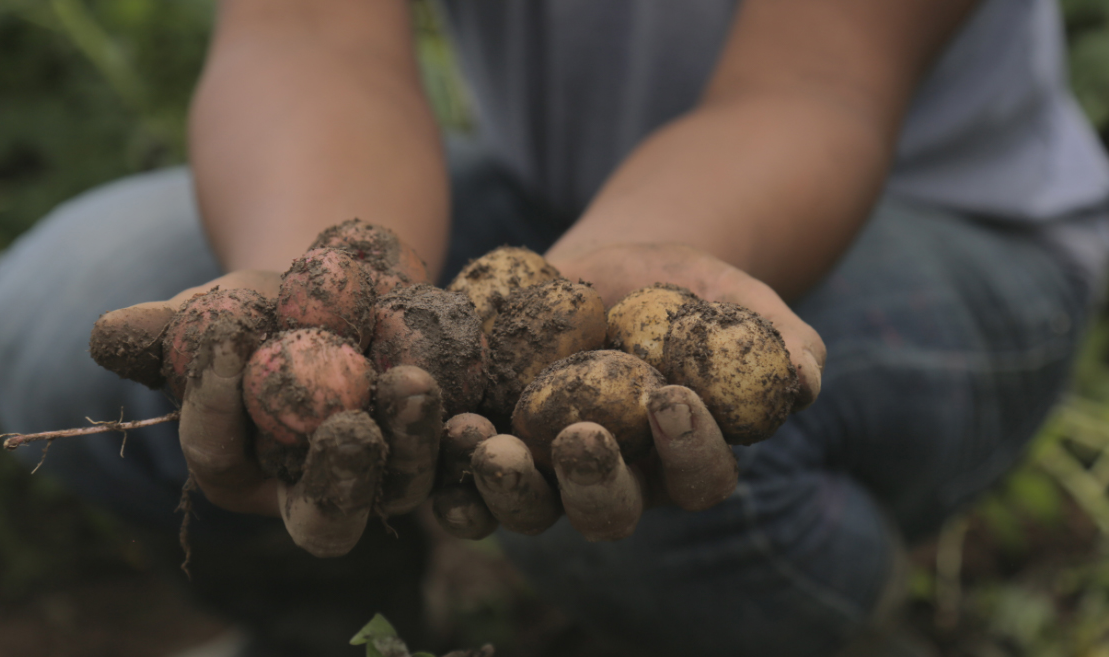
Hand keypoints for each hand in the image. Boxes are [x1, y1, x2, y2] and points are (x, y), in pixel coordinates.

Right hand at [91, 270, 443, 556]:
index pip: (221, 460)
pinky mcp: (439, 448)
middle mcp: (313, 490)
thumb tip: (105, 334)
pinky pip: (457, 456)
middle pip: (325, 515)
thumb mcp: (208, 314)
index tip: (224, 332)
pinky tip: (473, 405)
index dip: (215, 407)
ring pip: (401, 486)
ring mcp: (383, 476)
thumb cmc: (255, 313)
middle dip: (336, 477)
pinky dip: (464, 434)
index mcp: (243, 473)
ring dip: (410, 443)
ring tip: (412, 380)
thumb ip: (164, 334)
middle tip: (346, 426)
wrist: (335, 291)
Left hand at [431, 244, 825, 541]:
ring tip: (484, 439)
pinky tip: (438, 427)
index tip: (672, 397)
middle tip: (578, 437)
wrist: (598, 270)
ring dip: (506, 484)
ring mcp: (545, 474)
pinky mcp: (490, 448)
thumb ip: (774, 334)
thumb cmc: (679, 287)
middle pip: (607, 512)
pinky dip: (445, 464)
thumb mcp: (731, 295)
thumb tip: (807, 379)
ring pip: (528, 508)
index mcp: (681, 460)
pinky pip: (463, 478)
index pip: (697, 477)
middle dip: (592, 483)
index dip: (689, 449)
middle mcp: (615, 483)